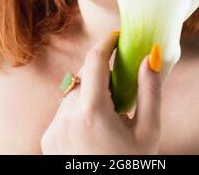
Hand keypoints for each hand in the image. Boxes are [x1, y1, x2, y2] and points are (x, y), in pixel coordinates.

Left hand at [40, 32, 162, 154]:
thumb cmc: (133, 166)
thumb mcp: (149, 130)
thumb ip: (150, 90)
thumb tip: (150, 57)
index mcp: (92, 111)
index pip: (95, 60)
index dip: (106, 44)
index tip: (116, 37)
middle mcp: (66, 116)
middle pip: (85, 77)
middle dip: (102, 78)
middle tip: (120, 93)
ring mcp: (54, 128)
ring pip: (74, 94)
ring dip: (90, 96)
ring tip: (107, 120)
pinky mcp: (47, 140)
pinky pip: (64, 112)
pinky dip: (79, 113)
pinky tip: (93, 132)